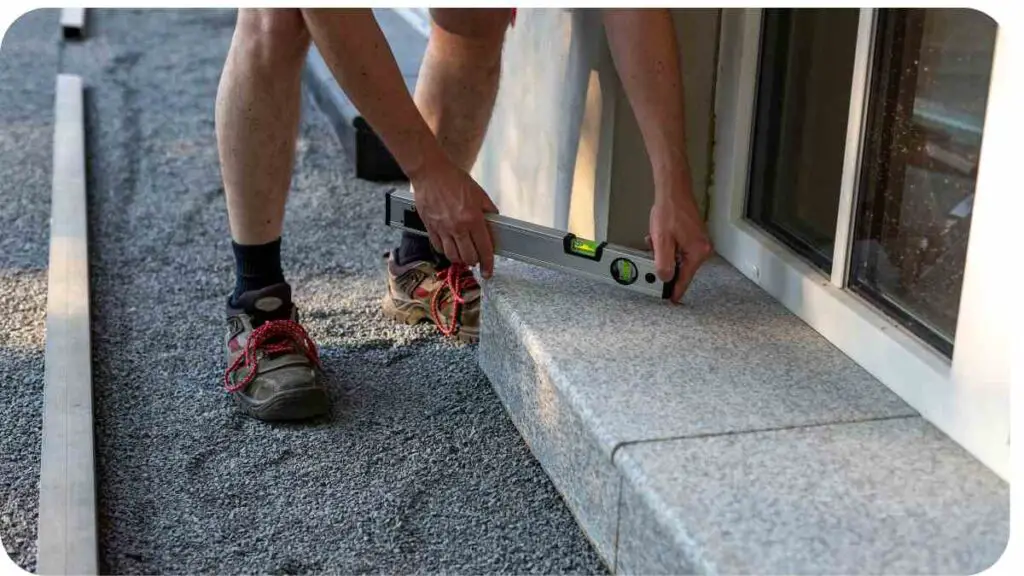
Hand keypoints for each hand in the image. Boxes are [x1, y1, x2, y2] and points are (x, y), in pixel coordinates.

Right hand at [409, 158, 498, 277]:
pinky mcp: (430, 228)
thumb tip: (494, 224)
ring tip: (464, 254)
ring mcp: (442, 229)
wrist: (430, 173)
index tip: (488, 271)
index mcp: (473, 219)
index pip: (484, 248)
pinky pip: (438, 248)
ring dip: (460, 259)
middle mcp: (457, 227)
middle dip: (475, 261)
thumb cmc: (454, 180)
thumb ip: (489, 211)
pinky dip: (446, 251)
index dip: (488, 264)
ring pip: (452, 256)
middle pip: (468, 257)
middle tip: (477, 258)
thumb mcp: (479, 193)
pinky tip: (450, 246)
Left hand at [648, 193, 712, 303]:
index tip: (670, 300)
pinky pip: (679, 250)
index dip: (674, 290)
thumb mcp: (661, 240)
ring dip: (664, 253)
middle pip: (681, 269)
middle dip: (665, 263)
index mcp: (697, 253)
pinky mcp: (693, 237)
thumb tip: (665, 279)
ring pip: (678, 259)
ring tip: (657, 238)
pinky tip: (660, 236)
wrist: (673, 191)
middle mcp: (702, 249)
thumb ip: (663, 263)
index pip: (685, 279)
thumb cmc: (669, 211)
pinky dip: (668, 247)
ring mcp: (699, 243)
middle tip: (654, 250)